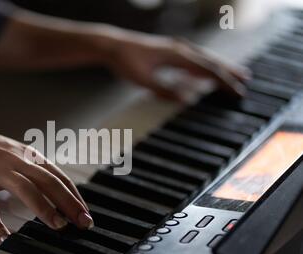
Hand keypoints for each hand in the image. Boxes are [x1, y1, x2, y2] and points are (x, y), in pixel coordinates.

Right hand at [0, 117, 91, 240]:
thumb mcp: (7, 153)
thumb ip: (26, 168)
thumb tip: (45, 187)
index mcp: (24, 154)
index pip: (57, 175)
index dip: (74, 195)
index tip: (85, 212)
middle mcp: (13, 159)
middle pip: (49, 182)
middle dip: (69, 203)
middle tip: (83, 222)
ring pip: (25, 189)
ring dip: (44, 209)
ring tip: (57, 226)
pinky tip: (1, 236)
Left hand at [96, 30, 249, 101]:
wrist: (113, 46)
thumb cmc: (126, 61)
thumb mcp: (143, 80)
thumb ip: (164, 90)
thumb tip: (187, 101)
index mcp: (177, 55)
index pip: (207, 70)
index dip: (223, 81)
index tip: (236, 91)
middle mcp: (180, 49)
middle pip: (210, 61)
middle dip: (229, 72)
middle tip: (245, 80)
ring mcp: (176, 48)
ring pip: (204, 58)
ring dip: (219, 67)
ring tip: (234, 74)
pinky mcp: (170, 51)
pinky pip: (193, 59)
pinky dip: (204, 66)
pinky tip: (205, 74)